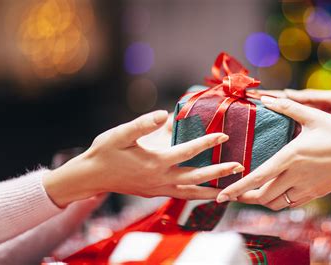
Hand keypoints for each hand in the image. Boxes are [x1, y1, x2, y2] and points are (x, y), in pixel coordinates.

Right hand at [44, 110, 244, 206]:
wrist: (91, 177)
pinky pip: (181, 196)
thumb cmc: (104, 153)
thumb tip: (165, 113)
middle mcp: (160, 179)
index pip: (187, 151)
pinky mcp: (155, 193)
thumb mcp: (119, 134)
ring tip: (230, 190)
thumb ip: (142, 124)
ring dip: (211, 190)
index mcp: (155, 162)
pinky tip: (206, 192)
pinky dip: (196, 195)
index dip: (207, 142)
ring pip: (191, 193)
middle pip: (196, 177)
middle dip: (219, 172)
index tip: (224, 134)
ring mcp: (158, 189)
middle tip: (239, 168)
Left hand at [216, 97, 330, 209]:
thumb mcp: (314, 117)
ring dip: (260, 200)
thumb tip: (268, 98)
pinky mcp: (315, 193)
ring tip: (250, 193)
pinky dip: (277, 201)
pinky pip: (290, 204)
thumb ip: (289, 107)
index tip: (223, 195)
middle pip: (262, 196)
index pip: (257, 178)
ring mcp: (306, 188)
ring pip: (275, 203)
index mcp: (290, 156)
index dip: (237, 188)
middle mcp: (295, 175)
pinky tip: (274, 192)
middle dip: (244, 197)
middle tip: (232, 194)